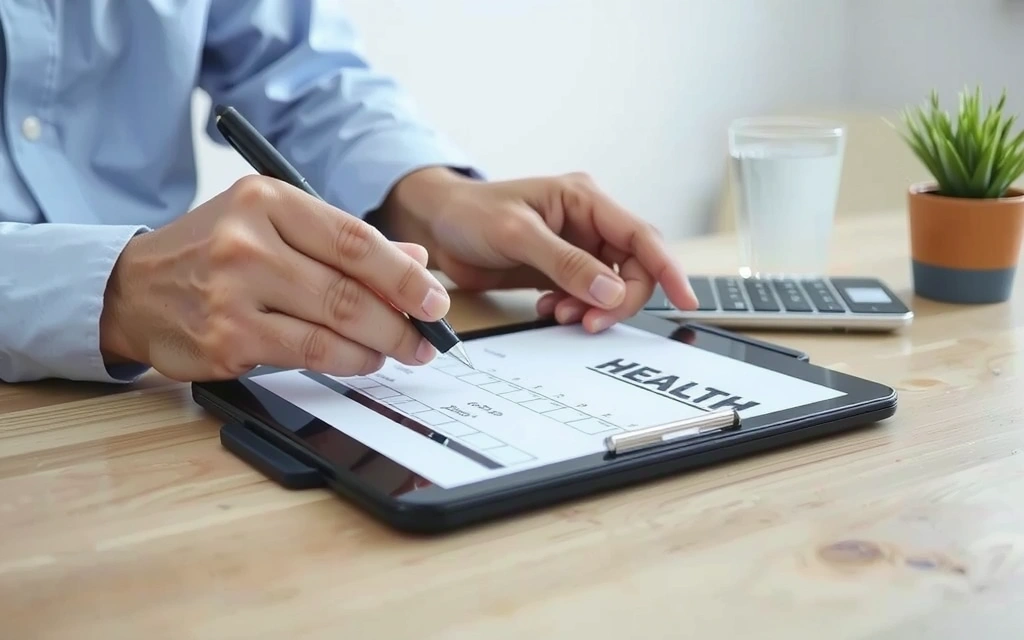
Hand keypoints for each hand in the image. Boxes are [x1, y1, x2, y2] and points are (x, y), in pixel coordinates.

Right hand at [99, 176, 450, 381]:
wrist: (133, 289)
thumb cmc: (214, 252)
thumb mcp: (274, 226)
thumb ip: (342, 243)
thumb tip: (415, 263)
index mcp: (266, 200)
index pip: (354, 239)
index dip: (404, 275)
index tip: (435, 299)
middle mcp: (247, 241)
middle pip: (348, 289)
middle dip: (401, 320)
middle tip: (427, 338)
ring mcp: (232, 293)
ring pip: (332, 327)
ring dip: (379, 346)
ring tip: (399, 351)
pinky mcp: (225, 340)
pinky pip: (305, 356)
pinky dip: (345, 362)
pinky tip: (361, 362)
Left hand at [386, 169, 697, 331]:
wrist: (436, 226)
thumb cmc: (472, 213)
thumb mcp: (518, 235)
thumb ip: (565, 263)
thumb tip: (610, 292)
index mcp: (585, 200)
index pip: (641, 236)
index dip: (668, 269)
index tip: (686, 299)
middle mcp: (587, 224)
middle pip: (632, 268)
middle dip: (618, 300)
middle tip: (590, 322)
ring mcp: (576, 249)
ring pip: (609, 288)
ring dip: (592, 308)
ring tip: (559, 315)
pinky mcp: (560, 270)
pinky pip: (585, 297)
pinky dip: (574, 309)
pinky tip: (548, 310)